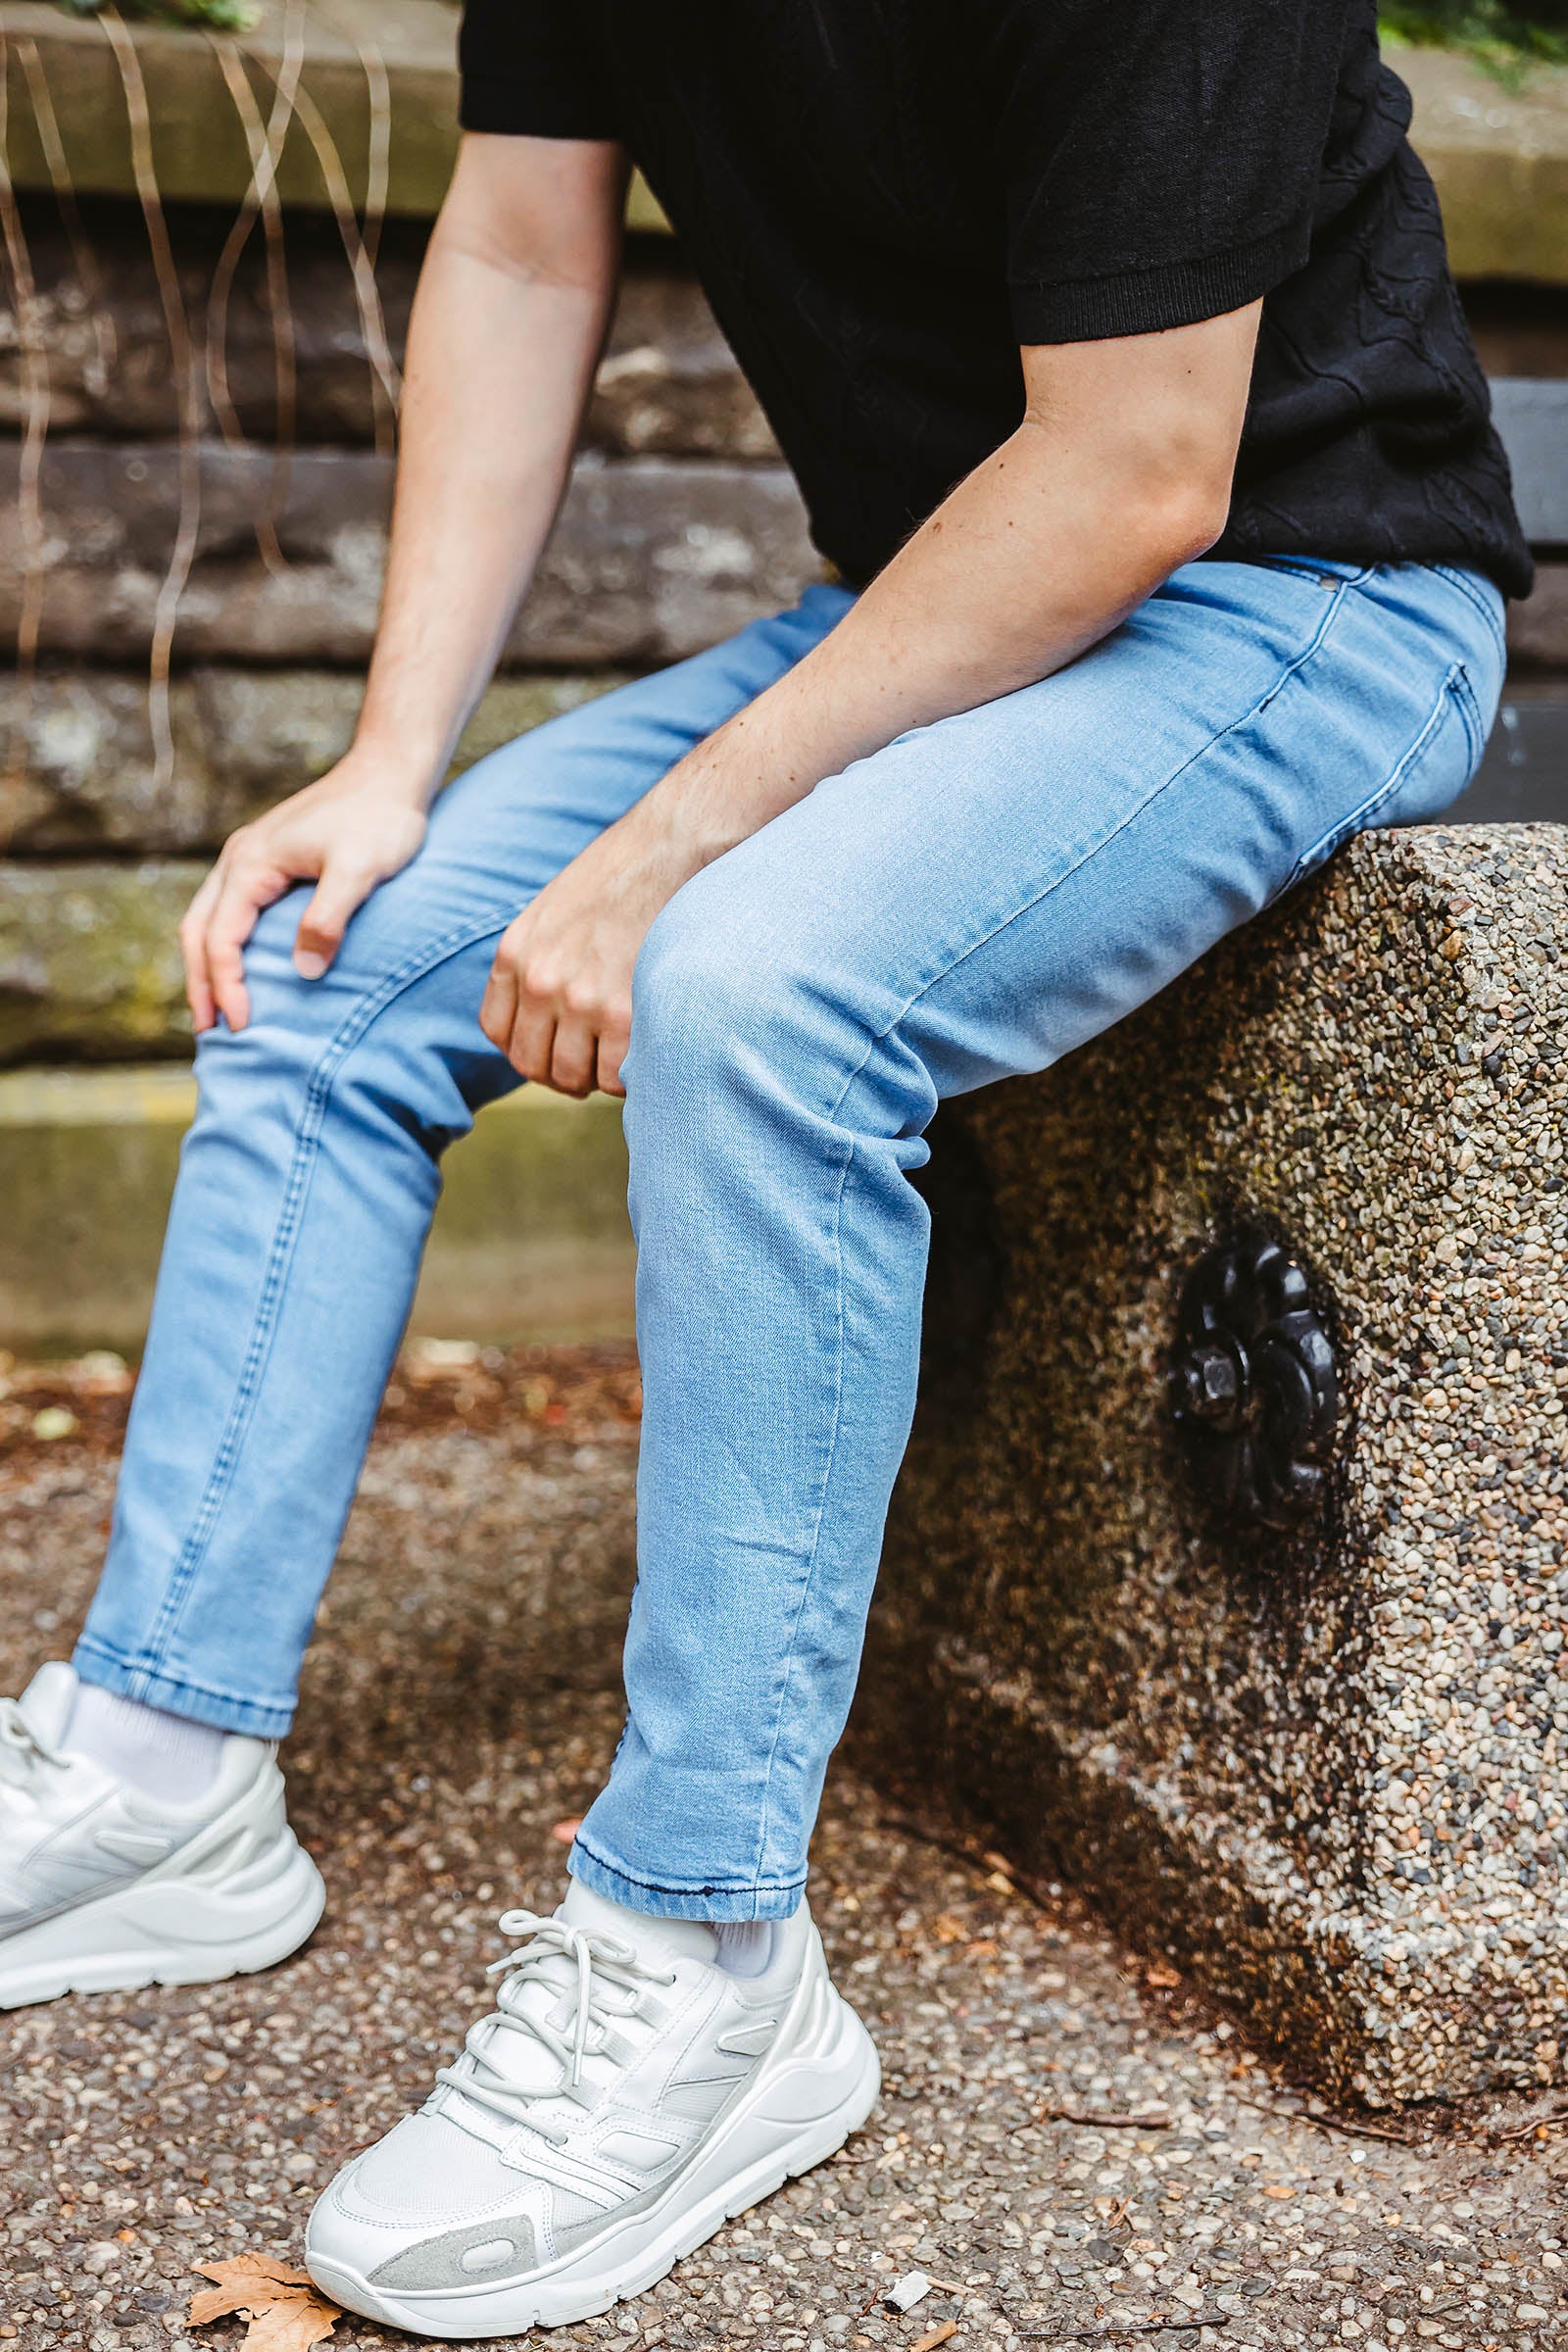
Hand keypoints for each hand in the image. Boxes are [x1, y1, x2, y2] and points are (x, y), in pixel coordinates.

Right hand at [181, 752, 430, 1032]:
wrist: (390, 772)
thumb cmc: (380, 819)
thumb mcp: (359, 870)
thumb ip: (329, 919)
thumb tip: (304, 972)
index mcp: (251, 864)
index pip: (221, 937)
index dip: (227, 985)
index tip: (242, 1025)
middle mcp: (240, 859)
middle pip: (199, 929)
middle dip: (201, 982)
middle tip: (209, 1031)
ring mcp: (251, 856)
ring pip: (208, 917)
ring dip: (206, 964)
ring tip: (213, 1007)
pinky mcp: (269, 859)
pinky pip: (230, 908)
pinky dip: (224, 941)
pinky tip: (242, 964)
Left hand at [480, 796, 700, 1097]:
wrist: (669, 847)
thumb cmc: (621, 875)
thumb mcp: (553, 910)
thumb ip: (538, 958)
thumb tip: (544, 1013)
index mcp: (515, 953)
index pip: (498, 1033)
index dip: (528, 1049)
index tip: (557, 1046)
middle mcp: (539, 980)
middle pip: (532, 1065)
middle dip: (561, 1073)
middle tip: (592, 1060)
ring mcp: (580, 1000)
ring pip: (573, 1078)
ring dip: (595, 1078)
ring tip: (620, 1056)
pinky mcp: (624, 1013)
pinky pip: (615, 1076)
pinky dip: (628, 1077)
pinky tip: (643, 1051)